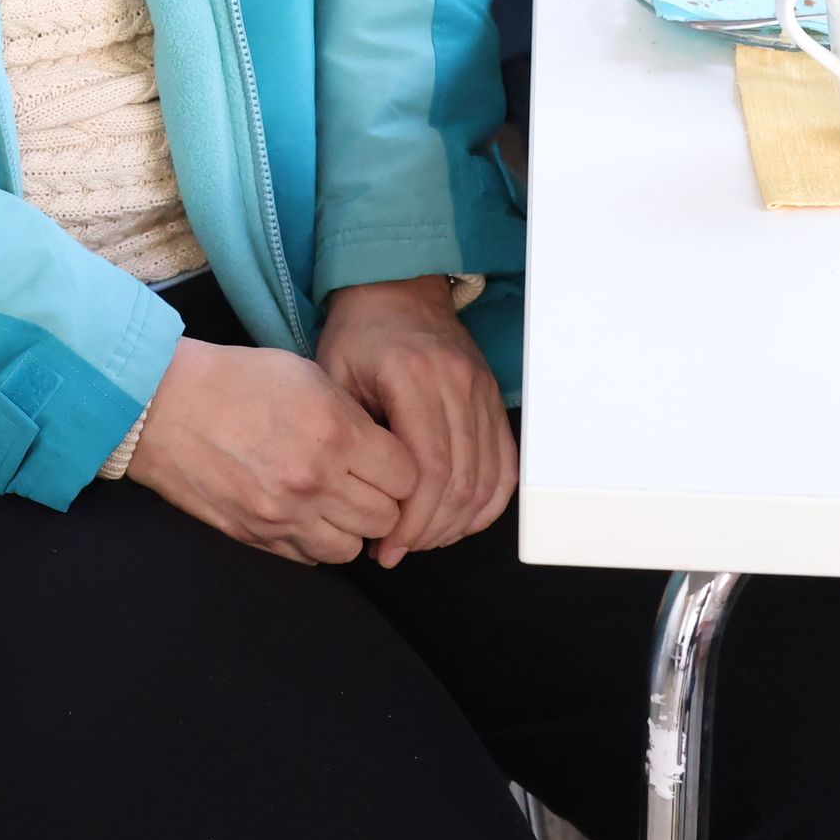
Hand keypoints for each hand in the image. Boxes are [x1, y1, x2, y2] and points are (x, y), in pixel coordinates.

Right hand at [123, 337, 417, 565]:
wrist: (164, 406)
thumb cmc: (236, 380)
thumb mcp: (307, 375)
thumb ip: (353, 415)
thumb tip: (383, 449)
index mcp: (335, 433)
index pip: (407, 477)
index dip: (403, 469)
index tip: (388, 461)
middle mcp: (315, 481)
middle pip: (385, 518)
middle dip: (383, 501)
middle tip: (365, 482)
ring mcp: (285, 516)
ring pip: (352, 548)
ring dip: (351, 528)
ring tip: (336, 502)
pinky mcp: (258, 537)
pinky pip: (311, 558)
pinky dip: (316, 541)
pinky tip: (306, 514)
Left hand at [318, 277, 512, 563]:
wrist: (396, 289)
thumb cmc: (356, 336)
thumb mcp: (333, 376)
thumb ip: (349, 434)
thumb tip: (359, 503)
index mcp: (412, 377)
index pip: (428, 469)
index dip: (411, 520)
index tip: (386, 547)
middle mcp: (456, 384)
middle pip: (460, 482)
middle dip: (430, 530)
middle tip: (399, 550)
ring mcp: (482, 391)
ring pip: (486, 480)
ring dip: (456, 523)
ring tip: (423, 540)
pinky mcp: (494, 400)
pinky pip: (506, 466)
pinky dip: (487, 502)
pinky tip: (458, 521)